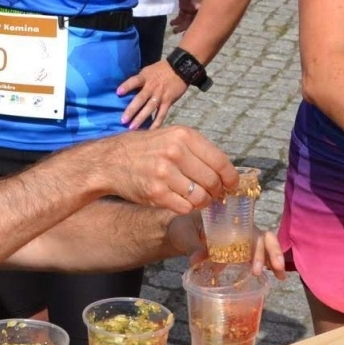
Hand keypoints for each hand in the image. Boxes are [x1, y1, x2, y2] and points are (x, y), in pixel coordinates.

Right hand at [97, 126, 234, 215]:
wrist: (111, 161)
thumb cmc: (146, 149)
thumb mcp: (172, 137)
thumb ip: (197, 150)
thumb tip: (225, 171)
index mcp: (184, 136)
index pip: (221, 161)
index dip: (231, 178)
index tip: (232, 185)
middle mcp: (176, 152)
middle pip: (213, 182)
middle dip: (217, 192)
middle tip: (214, 195)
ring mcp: (165, 174)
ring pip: (200, 198)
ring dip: (202, 202)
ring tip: (197, 199)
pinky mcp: (155, 193)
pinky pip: (184, 208)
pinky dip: (186, 208)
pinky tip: (181, 202)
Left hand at [117, 59, 189, 127]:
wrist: (180, 69)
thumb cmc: (160, 70)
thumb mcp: (147, 71)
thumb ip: (138, 80)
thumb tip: (124, 89)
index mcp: (145, 77)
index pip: (134, 81)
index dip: (127, 86)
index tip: (118, 92)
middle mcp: (152, 87)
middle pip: (140, 99)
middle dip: (131, 110)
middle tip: (123, 120)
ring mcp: (160, 95)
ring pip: (150, 108)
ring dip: (141, 118)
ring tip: (132, 128)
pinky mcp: (168, 101)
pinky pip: (161, 114)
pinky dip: (156, 123)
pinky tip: (150, 131)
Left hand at [170, 213, 287, 278]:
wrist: (178, 231)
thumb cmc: (183, 227)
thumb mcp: (186, 234)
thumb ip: (192, 246)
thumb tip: (196, 261)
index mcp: (228, 220)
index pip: (250, 229)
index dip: (257, 246)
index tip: (255, 267)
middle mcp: (239, 228)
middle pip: (263, 237)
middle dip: (272, 253)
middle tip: (274, 270)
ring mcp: (240, 240)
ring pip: (264, 246)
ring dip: (274, 260)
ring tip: (280, 277)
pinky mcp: (238, 251)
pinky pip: (256, 256)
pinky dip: (267, 266)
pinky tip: (275, 278)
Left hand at [172, 0, 205, 34]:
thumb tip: (197, 9)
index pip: (202, 16)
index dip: (196, 25)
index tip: (188, 33)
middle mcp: (199, 2)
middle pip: (194, 19)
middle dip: (187, 27)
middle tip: (177, 32)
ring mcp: (191, 2)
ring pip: (188, 17)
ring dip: (181, 24)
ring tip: (173, 29)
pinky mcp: (184, 0)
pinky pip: (182, 13)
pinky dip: (178, 19)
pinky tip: (173, 23)